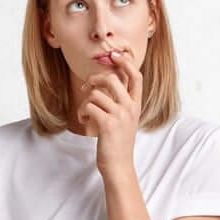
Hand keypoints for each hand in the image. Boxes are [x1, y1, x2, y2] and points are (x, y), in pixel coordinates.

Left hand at [77, 50, 142, 180]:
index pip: (136, 77)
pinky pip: (88, 106)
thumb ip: (120, 100)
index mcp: (136, 105)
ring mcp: (120, 116)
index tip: (116, 54)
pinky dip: (82, 113)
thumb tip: (105, 80)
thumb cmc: (118, 141)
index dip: (126, 62)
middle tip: (88, 86)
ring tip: (85, 112)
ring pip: (96, 93)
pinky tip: (84, 121)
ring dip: (85, 101)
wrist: (119, 165)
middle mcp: (130, 108)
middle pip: (112, 79)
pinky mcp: (107, 124)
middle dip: (95, 79)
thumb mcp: (125, 118)